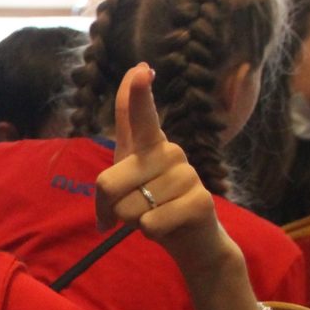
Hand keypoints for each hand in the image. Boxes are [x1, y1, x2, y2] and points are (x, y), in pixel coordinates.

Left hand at [94, 63, 240, 280]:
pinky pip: (150, 223)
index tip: (142, 69)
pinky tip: (167, 227)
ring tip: (155, 216)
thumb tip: (117, 162)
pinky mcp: (200, 201)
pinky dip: (150, 233)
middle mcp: (170, 152)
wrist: (190, 240)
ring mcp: (188, 174)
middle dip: (109, 207)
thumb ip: (109, 178)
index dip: (138, 93)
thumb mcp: (124, 185)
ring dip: (133, 222)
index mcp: (149, 145)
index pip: (140, 114)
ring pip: (129, 208)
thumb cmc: (151, 206)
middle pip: (109, 183)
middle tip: (131, 211)